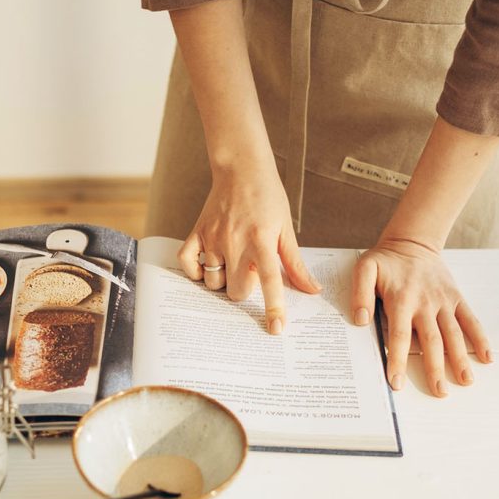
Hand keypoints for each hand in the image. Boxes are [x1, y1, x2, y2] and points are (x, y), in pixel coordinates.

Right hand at [176, 160, 321, 334]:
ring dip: (223, 282)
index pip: (270, 282)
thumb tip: (311, 290)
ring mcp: (213, 239)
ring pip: (213, 282)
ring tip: (232, 265)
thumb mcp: (286, 229)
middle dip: (245, 291)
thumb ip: (296, 263)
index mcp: (262, 242)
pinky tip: (207, 266)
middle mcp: (235, 243)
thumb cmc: (268, 198)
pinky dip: (195, 272)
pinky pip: (187, 263)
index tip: (275, 329)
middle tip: (251, 274)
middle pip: (236, 291)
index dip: (273, 308)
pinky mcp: (197, 233)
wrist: (242, 169)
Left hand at [352, 237, 492, 396]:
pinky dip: (480, 338)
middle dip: (434, 368)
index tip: (396, 382)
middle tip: (439, 392)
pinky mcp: (456, 298)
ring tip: (465, 381)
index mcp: (401, 299)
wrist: (413, 242)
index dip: (398, 360)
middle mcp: (425, 303)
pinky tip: (486, 358)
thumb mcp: (365, 269)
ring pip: (453, 334)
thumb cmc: (385, 261)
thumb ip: (360, 293)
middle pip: (431, 341)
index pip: (399, 336)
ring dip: (460, 359)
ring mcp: (443, 302)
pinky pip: (470, 320)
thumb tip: (360, 320)